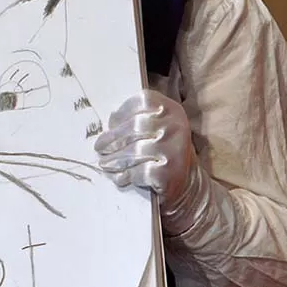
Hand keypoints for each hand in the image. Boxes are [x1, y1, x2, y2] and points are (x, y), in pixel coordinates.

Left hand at [95, 88, 196, 208]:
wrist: (187, 183)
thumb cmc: (163, 151)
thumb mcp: (157, 128)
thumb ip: (137, 119)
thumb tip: (109, 124)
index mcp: (171, 109)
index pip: (142, 102)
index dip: (122, 113)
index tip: (110, 124)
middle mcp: (176, 126)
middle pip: (135, 127)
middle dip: (112, 139)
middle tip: (99, 147)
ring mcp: (174, 150)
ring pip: (135, 151)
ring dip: (115, 159)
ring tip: (104, 163)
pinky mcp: (169, 173)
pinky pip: (139, 172)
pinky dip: (126, 175)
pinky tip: (120, 177)